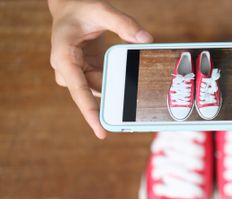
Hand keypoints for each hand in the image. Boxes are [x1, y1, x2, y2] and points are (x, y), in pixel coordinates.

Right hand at [49, 0, 152, 138]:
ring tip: (136, 82)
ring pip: (103, 87)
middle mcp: (68, 70)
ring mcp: (78, 73)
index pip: (79, 91)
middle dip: (117, 94)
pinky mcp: (88, 72)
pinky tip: (131, 78)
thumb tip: (147, 39)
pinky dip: (119, 80)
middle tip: (138, 100)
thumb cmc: (81, 8)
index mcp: (64, 58)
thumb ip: (124, 24)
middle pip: (96, 91)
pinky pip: (106, 82)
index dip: (91, 113)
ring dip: (119, 85)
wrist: (70, 7)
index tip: (102, 132)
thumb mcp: (102, 10)